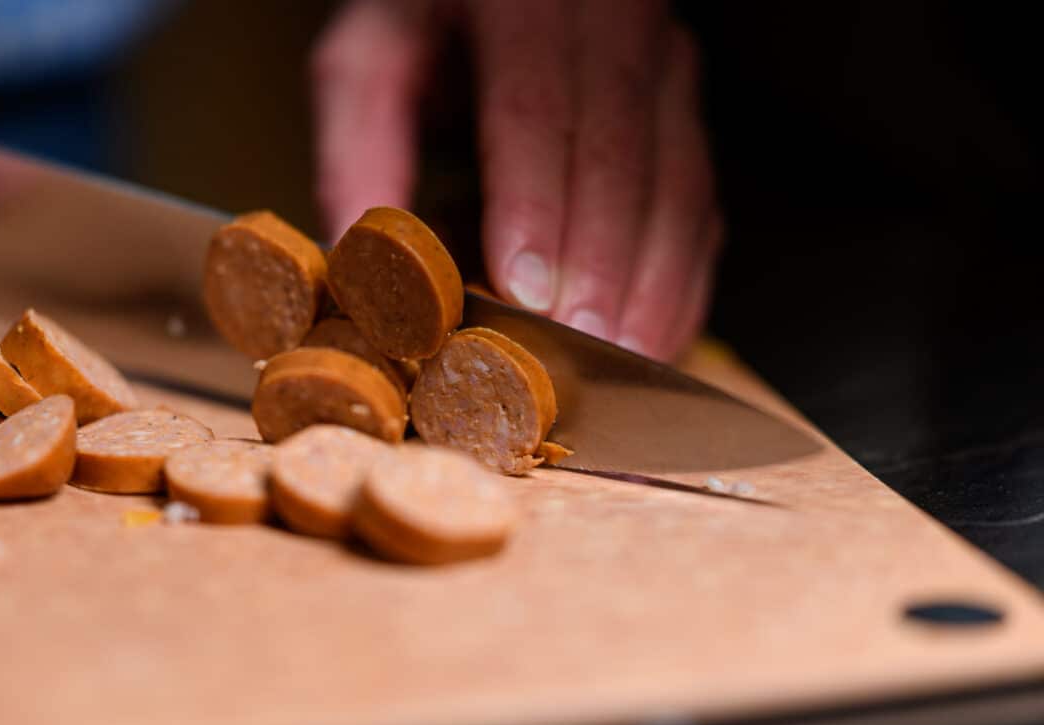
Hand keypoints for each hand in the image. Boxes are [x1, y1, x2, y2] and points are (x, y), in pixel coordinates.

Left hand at [311, 0, 720, 361]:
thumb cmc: (431, 23)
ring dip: (653, 285)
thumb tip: (351, 262)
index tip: (526, 289)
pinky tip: (652, 339)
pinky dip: (681, 283)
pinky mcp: (685, 120)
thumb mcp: (372, 61)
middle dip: (602, 264)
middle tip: (576, 348)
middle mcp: (614, 28)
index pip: (537, 110)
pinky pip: (699, 208)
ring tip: (618, 362)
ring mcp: (664, 72)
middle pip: (621, 156)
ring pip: (679, 187)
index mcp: (525, 4)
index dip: (536, 205)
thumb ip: (357, 148)